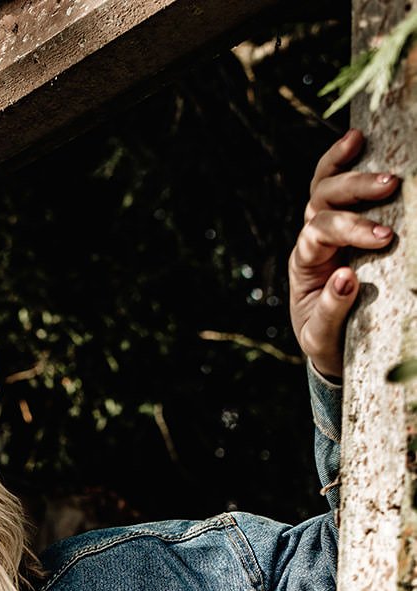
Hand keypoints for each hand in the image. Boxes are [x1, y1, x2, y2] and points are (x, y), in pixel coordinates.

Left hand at [289, 127, 398, 380]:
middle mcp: (310, 241)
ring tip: (376, 152)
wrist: (330, 346)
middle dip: (355, 189)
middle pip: (322, 200)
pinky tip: (358, 139)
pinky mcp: (343, 226)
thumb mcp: (323, 336)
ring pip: (326, 187)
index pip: (320, 233)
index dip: (351, 228)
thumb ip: (332, 311)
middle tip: (392, 184)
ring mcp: (324, 230)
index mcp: (303, 266)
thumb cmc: (327, 340)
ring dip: (352, 168)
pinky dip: (344, 162)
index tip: (385, 237)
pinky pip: (336, 188)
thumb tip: (346, 277)